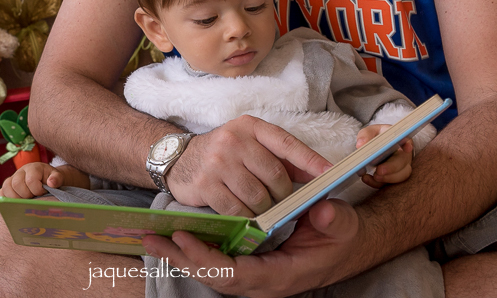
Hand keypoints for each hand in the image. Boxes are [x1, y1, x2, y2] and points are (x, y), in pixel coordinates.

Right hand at [0, 163, 90, 198]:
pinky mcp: (7, 188)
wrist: (47, 179)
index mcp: (33, 168)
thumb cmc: (52, 179)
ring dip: (14, 198)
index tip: (43, 193)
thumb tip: (52, 183)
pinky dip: (5, 200)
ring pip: (6, 188)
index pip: (30, 180)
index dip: (36, 189)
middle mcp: (20, 172)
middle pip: (16, 184)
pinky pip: (1, 193)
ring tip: (24, 203)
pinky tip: (13, 205)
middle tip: (33, 198)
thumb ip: (57, 178)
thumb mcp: (58, 177)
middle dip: (25, 195)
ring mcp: (12, 179)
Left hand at [142, 199, 361, 297]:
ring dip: (181, 258)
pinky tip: (174, 241)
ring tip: (152, 240)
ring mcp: (255, 278)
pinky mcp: (250, 268)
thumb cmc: (341, 237)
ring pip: (212, 274)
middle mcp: (264, 282)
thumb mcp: (342, 225)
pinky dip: (194, 255)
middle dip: (182, 260)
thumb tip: (320, 213)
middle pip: (216, 278)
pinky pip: (217, 265)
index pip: (238, 275)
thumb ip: (332, 220)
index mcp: (283, 274)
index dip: (207, 260)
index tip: (184, 240)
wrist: (345, 247)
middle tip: (152, 240)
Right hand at [165, 115, 331, 217]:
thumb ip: (282, 157)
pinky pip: (238, 209)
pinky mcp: (205, 184)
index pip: (287, 143)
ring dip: (265, 209)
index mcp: (251, 127)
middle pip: (276, 176)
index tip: (330, 174)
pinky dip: (246, 216)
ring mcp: (218, 162)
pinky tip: (244, 213)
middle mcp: (234, 140)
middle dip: (283, 194)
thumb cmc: (224, 154)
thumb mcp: (251, 145)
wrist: (179, 159)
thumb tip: (319, 173)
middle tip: (280, 200)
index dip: (310, 160)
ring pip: (258, 196)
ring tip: (260, 207)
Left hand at [355, 125, 412, 187]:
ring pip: (400, 176)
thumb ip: (365, 135)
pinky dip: (376, 183)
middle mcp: (403, 155)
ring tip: (375, 176)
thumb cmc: (376, 138)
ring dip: (388, 178)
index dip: (408, 145)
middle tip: (379, 170)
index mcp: (400, 140)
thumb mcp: (370, 132)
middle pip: (403, 162)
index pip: (407, 141)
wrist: (374, 148)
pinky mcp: (391, 178)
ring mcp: (400, 168)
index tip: (407, 148)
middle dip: (392, 168)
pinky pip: (388, 184)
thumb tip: (360, 145)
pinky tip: (366, 178)